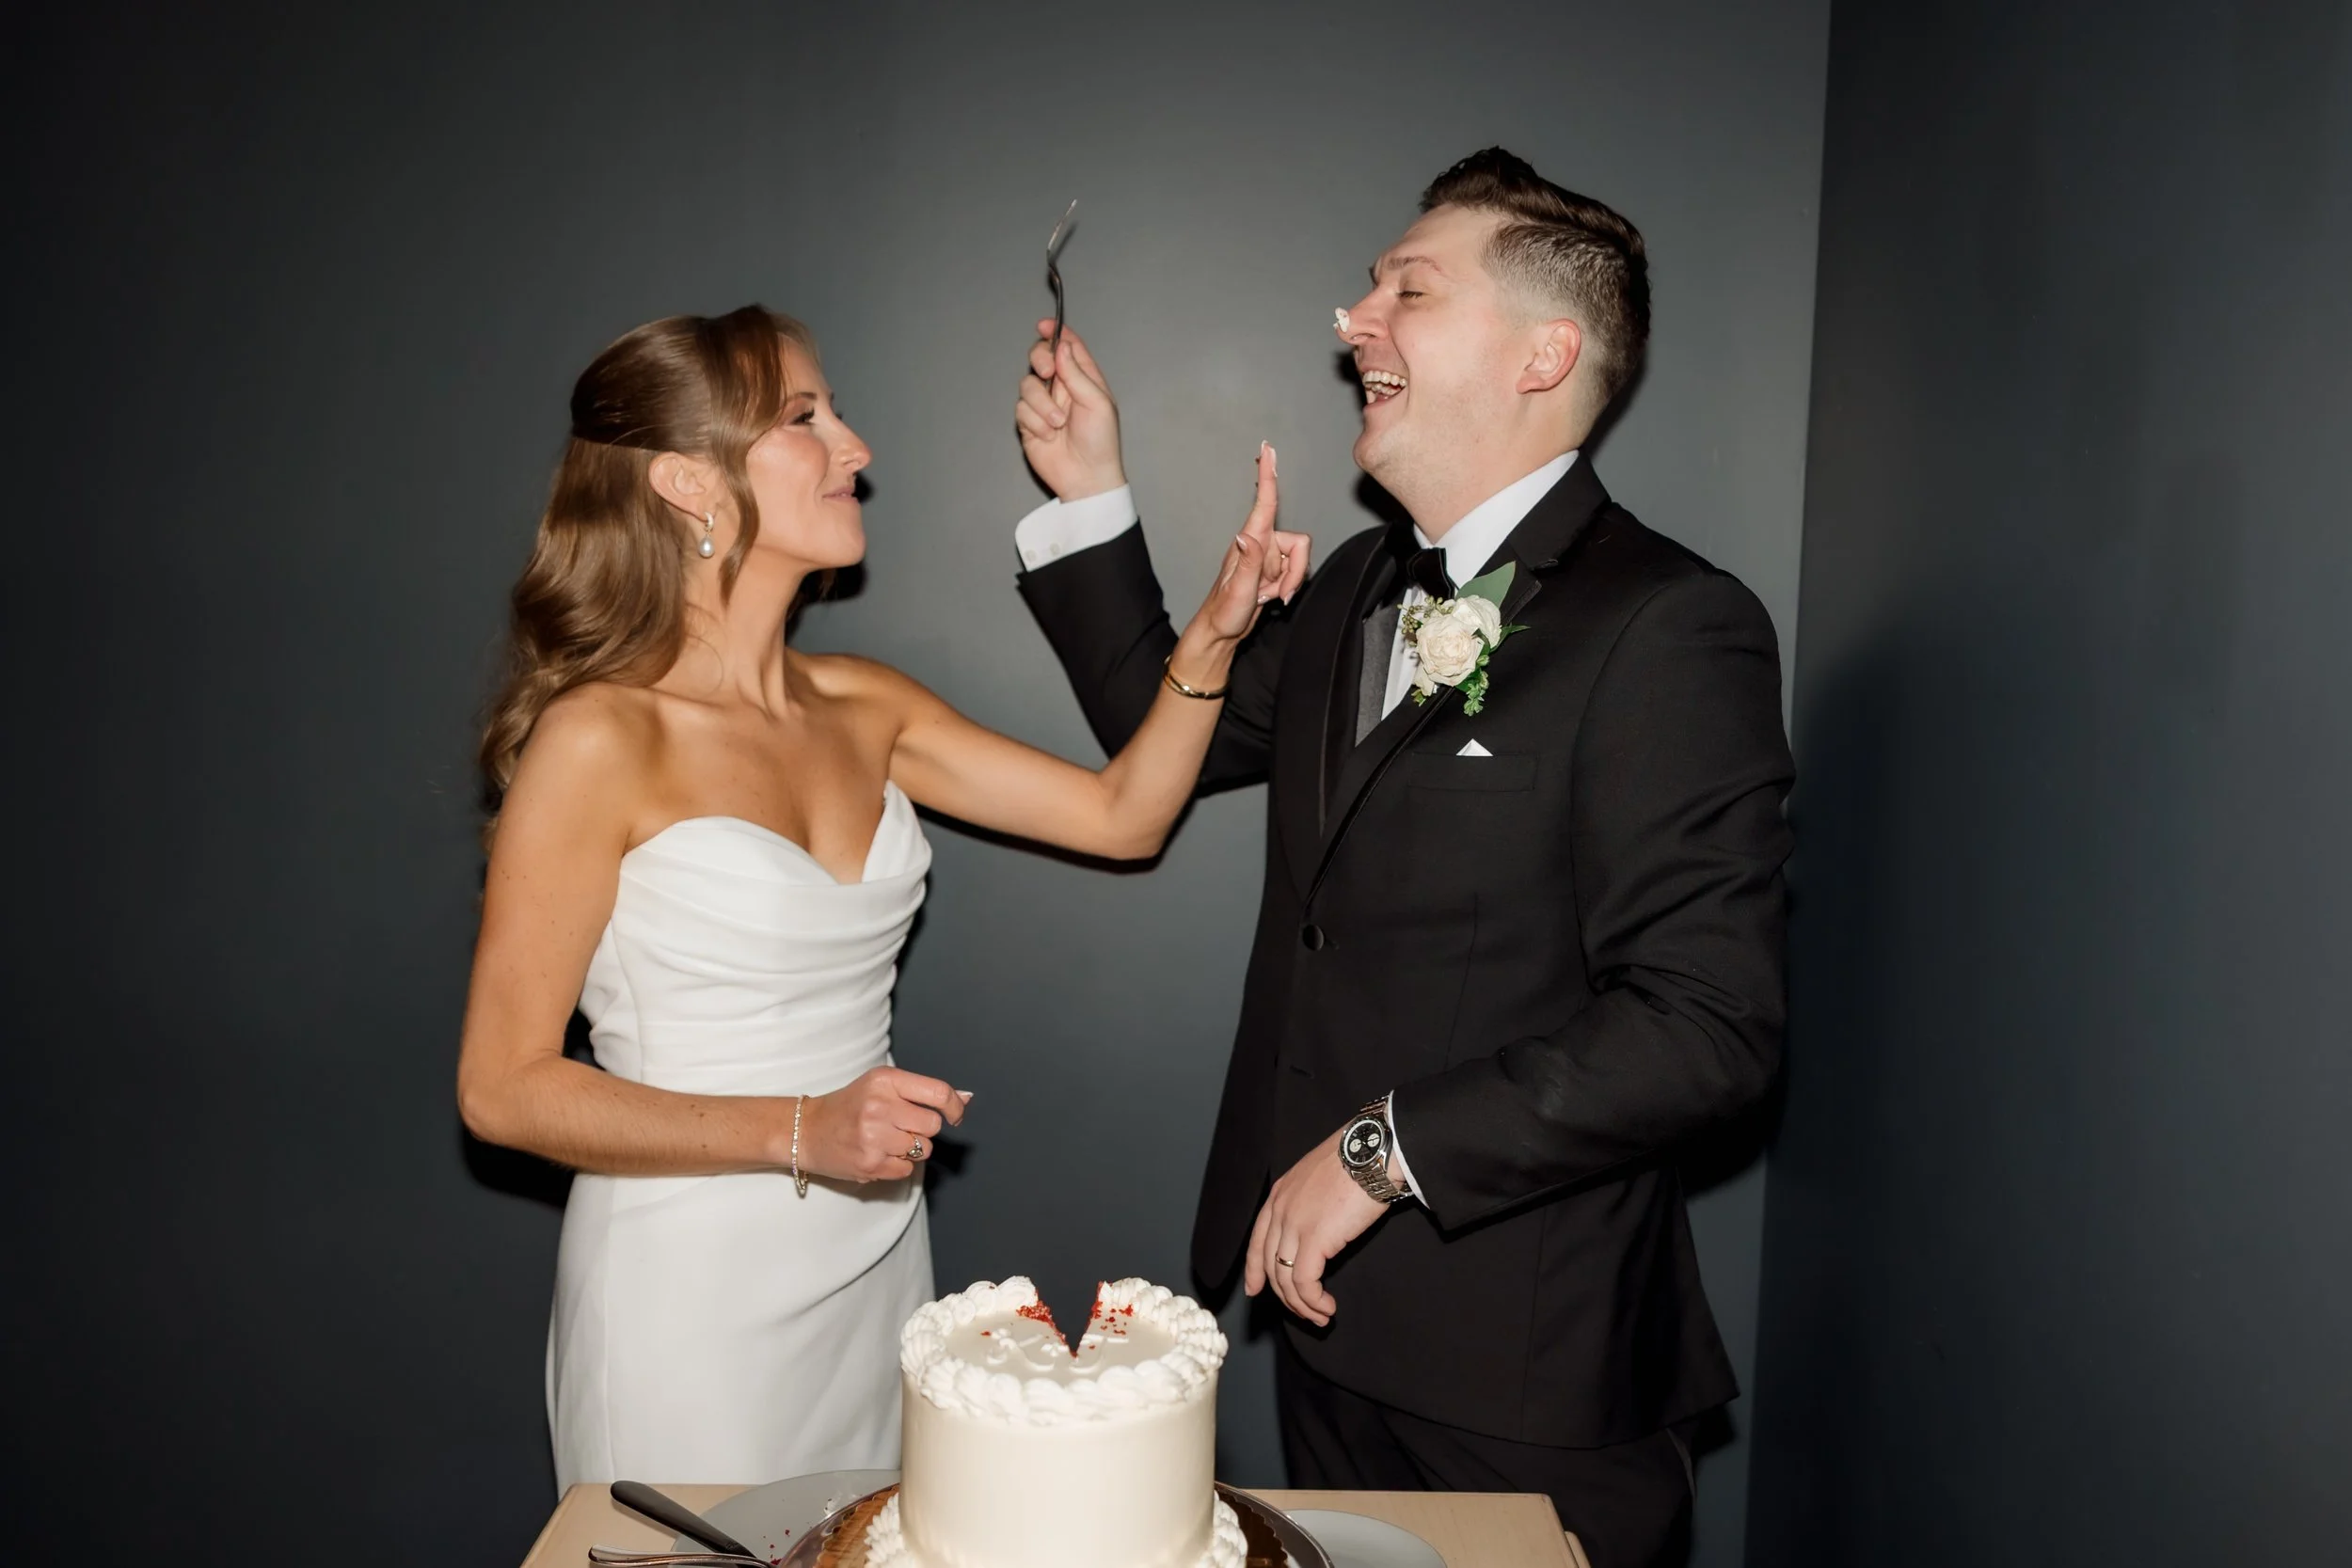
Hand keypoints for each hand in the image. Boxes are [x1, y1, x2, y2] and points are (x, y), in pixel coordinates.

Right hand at [799, 1068, 969, 1182]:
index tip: (956, 1115)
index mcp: (885, 1081)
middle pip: (933, 1125)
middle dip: (923, 1129)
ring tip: (885, 1140)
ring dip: (911, 1149)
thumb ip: (922, 1092)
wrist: (806, 1131)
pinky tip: (877, 1154)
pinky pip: (907, 1170)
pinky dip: (897, 1166)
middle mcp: (879, 1106)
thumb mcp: (881, 1086)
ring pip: (923, 1149)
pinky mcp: (869, 1164)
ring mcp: (873, 1137)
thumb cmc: (849, 1106)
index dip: (954, 1106)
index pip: (938, 1092)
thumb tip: (965, 1098)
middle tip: (900, 1126)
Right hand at [1016, 322, 1126, 500]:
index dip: (1055, 333)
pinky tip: (1048, 436)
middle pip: (1039, 357)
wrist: (1086, 476)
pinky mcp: (1029, 422)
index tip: (1044, 325)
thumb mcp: (1096, 402)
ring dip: (1042, 404)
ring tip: (1057, 425)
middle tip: (1047, 372)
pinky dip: (1035, 422)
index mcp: (1084, 378)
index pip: (1067, 346)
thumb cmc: (1101, 441)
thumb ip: (1077, 373)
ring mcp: (1044, 405)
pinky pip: (1021, 409)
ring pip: (1027, 384)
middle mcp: (1062, 388)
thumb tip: (1061, 346)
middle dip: (1039, 359)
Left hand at [1184, 443, 1308, 651]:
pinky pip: (1296, 571)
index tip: (1268, 450)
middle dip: (1295, 571)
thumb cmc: (1225, 611)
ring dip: (1291, 581)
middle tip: (1276, 593)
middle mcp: (1260, 545)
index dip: (1268, 476)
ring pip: (1300, 559)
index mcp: (1250, 542)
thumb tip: (1247, 535)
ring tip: (1270, 596)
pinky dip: (1289, 586)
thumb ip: (1248, 561)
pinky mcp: (1273, 571)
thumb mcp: (1239, 589)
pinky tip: (1272, 597)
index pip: (1264, 503)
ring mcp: (1267, 558)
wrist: (1223, 632)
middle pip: (1299, 544)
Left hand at [1244, 1123, 1387, 1326]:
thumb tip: (1319, 1227)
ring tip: (1321, 1316)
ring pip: (1285, 1279)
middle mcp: (1280, 1210)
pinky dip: (1313, 1301)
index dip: (1253, 1269)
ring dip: (1302, 1305)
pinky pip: (1304, 1282)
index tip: (1253, 1290)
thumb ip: (1310, 1202)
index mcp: (1280, 1194)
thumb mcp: (1321, 1179)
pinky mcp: (1314, 1239)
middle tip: (1304, 1313)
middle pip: (1269, 1264)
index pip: (1257, 1240)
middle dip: (1284, 1296)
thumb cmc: (1358, 1161)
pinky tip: (1327, 1307)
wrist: (1372, 1152)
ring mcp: (1294, 1224)